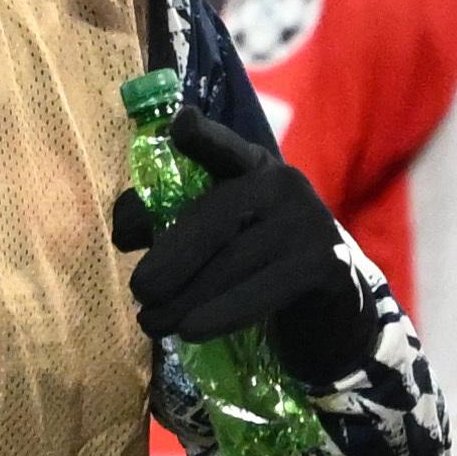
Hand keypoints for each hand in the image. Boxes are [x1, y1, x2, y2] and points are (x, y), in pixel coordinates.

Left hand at [116, 92, 381, 373]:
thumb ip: (166, 225)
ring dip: (187, 297)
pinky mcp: (325, 262)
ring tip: (153, 324)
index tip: (181, 125)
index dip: (202, 136)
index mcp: (252, 167)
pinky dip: (223, 313)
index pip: (221, 149)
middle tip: (139, 292)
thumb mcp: (215, 239)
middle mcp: (283, 183)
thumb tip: (124, 232)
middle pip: (215, 215)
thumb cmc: (260, 267)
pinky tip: (192, 331)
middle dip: (171, 256)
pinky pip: (263, 290)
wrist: (332, 311)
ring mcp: (308, 220)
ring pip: (235, 258)